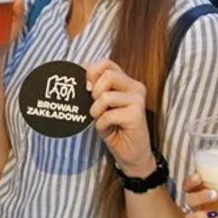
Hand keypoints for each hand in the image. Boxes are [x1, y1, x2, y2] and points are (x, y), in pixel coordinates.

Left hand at [86, 59, 155, 174]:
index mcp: (126, 82)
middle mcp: (135, 87)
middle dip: (94, 91)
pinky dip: (101, 124)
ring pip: (105, 96)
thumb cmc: (114, 129)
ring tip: (100, 119)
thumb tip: (79, 73)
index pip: (106, 63)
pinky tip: (107, 129)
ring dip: (96, 111)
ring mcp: (138, 100)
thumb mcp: (101, 106)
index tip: (85, 86)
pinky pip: (108, 115)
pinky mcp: (137, 114)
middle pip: (107, 74)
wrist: (131, 154)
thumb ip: (95, 89)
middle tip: (96, 107)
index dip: (91, 71)